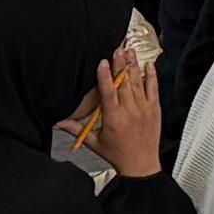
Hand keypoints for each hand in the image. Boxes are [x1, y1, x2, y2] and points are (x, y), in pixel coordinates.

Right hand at [90, 43, 163, 180]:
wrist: (141, 165)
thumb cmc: (117, 154)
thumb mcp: (94, 142)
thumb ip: (77, 129)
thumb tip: (58, 123)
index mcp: (113, 118)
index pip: (108, 93)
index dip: (105, 76)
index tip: (103, 62)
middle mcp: (130, 111)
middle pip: (124, 83)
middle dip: (121, 64)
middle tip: (118, 47)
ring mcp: (144, 109)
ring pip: (138, 82)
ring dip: (134, 65)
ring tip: (130, 50)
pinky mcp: (154, 109)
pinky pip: (153, 89)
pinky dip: (151, 76)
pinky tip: (148, 64)